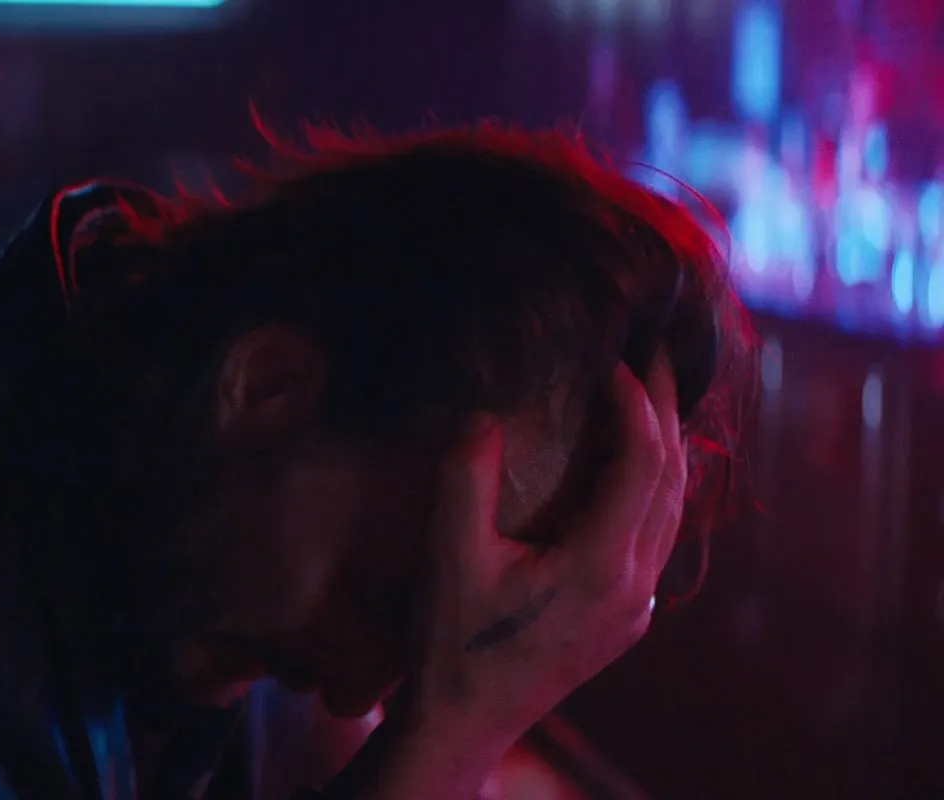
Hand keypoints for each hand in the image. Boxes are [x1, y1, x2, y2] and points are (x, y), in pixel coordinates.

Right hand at [409, 352, 685, 741]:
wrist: (461, 722)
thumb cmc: (451, 643)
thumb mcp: (447, 556)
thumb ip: (465, 478)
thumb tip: (482, 414)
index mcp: (602, 564)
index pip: (642, 460)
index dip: (633, 400)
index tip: (611, 356)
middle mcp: (634, 584)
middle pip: (671, 479)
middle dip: (663, 410)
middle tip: (650, 352)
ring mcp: (634, 606)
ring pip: (670, 510)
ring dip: (663, 448)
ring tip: (647, 397)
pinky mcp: (622, 619)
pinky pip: (654, 536)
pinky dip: (649, 487)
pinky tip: (625, 471)